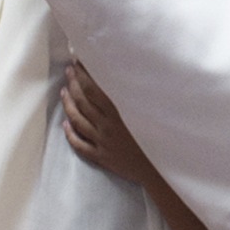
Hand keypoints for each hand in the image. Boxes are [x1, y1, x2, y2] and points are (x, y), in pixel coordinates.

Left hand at [60, 62, 154, 185]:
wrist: (165, 168)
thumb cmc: (163, 136)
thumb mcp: (152, 110)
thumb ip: (136, 94)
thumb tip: (125, 75)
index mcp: (120, 111)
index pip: (93, 88)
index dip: (83, 74)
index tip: (79, 62)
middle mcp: (108, 125)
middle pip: (83, 101)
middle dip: (73, 83)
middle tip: (69, 71)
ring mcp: (103, 142)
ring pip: (78, 120)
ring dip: (68, 104)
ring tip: (64, 91)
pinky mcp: (103, 157)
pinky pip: (80, 145)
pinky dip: (70, 134)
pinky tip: (65, 124)